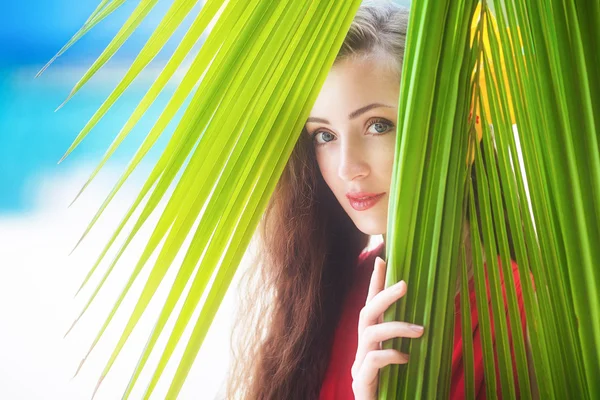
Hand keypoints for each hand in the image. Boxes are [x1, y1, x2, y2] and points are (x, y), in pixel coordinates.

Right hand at [351, 256, 424, 399]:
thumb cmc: (398, 392)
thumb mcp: (406, 363)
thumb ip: (409, 344)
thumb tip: (430, 321)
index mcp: (371, 343)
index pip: (371, 307)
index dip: (374, 284)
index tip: (382, 260)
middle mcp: (362, 351)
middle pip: (365, 313)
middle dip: (384, 296)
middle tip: (404, 284)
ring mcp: (358, 366)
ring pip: (369, 333)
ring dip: (395, 326)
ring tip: (420, 330)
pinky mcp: (361, 382)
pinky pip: (373, 360)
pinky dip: (391, 354)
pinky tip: (406, 358)